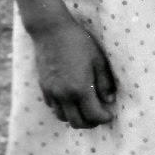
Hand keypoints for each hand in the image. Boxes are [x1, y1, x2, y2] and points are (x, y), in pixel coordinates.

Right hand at [31, 14, 116, 129]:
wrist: (51, 31)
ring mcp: (51, 92)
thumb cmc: (79, 42)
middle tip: (100, 116)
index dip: (104, 118)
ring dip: (76, 117)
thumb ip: (105, 82)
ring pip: (63, 118)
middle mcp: (63, 95)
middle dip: (91, 123)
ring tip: (86, 109)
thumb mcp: (99, 60)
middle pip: (77, 122)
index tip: (110, 114)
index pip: (93, 115)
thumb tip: (109, 100)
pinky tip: (72, 100)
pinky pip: (53, 107)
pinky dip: (64, 109)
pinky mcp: (43, 87)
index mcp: (80, 89)